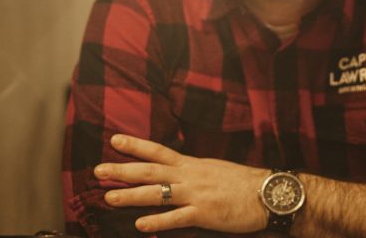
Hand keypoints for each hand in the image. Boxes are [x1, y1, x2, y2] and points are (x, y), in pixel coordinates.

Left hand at [95, 134, 269, 233]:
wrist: (267, 192)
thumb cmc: (242, 183)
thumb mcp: (214, 169)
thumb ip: (192, 172)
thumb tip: (174, 173)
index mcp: (192, 164)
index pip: (158, 151)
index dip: (136, 145)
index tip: (114, 140)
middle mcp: (190, 176)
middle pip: (150, 171)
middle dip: (122, 170)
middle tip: (98, 170)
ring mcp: (196, 194)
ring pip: (157, 193)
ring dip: (131, 195)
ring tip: (109, 198)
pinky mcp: (204, 213)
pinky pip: (177, 218)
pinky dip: (157, 221)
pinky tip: (140, 225)